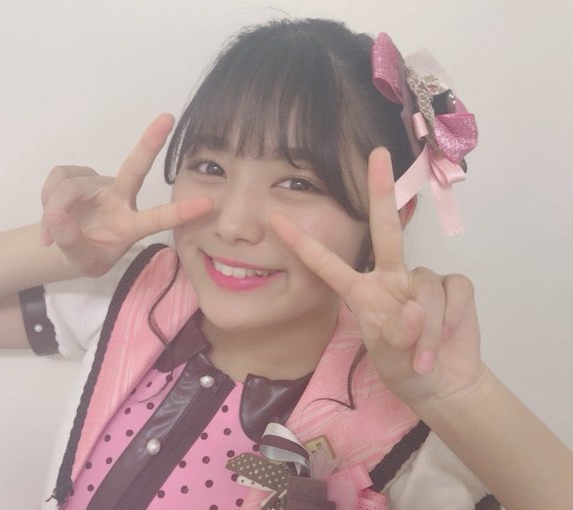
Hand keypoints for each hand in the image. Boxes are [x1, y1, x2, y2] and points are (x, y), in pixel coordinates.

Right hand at [40, 114, 211, 276]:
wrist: (65, 244)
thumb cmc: (86, 255)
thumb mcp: (81, 262)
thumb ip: (72, 244)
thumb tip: (57, 216)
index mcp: (131, 226)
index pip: (158, 219)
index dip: (181, 212)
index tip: (208, 203)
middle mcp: (121, 199)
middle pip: (135, 167)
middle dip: (150, 143)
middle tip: (168, 118)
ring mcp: (100, 185)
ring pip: (73, 185)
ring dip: (55, 207)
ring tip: (50, 233)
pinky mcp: (78, 175)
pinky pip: (59, 177)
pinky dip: (46, 196)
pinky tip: (49, 217)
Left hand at [270, 148, 484, 406]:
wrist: (443, 384)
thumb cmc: (403, 367)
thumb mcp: (388, 357)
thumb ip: (394, 336)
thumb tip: (413, 308)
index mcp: (362, 291)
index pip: (327, 264)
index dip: (302, 243)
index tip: (275, 219)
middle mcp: (391, 277)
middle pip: (385, 229)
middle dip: (382, 191)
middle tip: (378, 154)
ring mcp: (422, 281)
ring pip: (426, 288)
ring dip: (428, 329)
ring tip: (423, 359)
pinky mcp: (454, 288)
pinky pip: (453, 294)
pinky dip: (449, 323)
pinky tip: (446, 340)